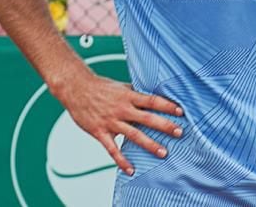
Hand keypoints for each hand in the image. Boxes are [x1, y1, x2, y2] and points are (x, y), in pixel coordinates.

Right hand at [54, 71, 183, 175]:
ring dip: (149, 144)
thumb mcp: (119, 86)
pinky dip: (122, 161)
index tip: (180, 112)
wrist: (75, 88)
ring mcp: (111, 121)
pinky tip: (131, 170)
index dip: (166, 106)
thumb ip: (134, 92)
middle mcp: (122, 109)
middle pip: (147, 118)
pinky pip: (112, 149)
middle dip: (164, 125)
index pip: (151, 100)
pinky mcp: (100, 132)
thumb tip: (150, 93)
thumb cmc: (99, 86)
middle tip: (179, 132)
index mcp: (128, 96)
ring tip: (163, 152)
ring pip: (133, 135)